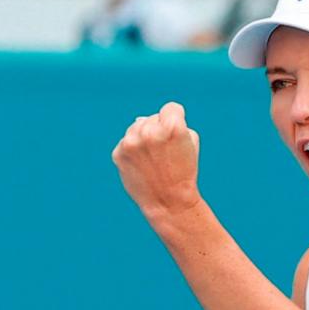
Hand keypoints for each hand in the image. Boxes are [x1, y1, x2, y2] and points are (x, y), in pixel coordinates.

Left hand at [112, 102, 202, 217]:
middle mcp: (149, 132)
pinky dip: (133, 151)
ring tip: (153, 159)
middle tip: (165, 154)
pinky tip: (142, 165)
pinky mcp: (118, 153)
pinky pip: (126, 141)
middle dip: (158, 131)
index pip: (171, 108)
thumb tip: (140, 119)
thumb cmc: (184, 170)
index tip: (177, 138)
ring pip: (137, 126)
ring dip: (144, 138)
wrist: (168, 202)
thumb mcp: (190, 141)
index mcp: (172, 126)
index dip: (177, 122)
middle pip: (153, 118)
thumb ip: (172, 122)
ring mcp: (131, 143)